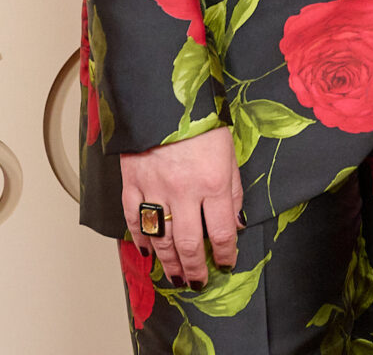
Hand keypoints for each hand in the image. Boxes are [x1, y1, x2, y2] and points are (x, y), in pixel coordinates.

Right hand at [121, 126, 242, 286]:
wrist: (164, 94)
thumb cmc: (201, 119)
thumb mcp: (229, 150)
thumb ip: (233, 188)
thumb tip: (237, 222)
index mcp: (213, 180)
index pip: (221, 231)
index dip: (226, 252)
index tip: (226, 262)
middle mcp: (184, 190)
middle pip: (190, 243)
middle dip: (196, 267)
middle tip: (198, 280)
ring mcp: (155, 188)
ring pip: (161, 239)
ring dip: (169, 262)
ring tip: (176, 274)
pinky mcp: (132, 183)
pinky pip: (134, 220)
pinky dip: (140, 239)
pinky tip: (147, 252)